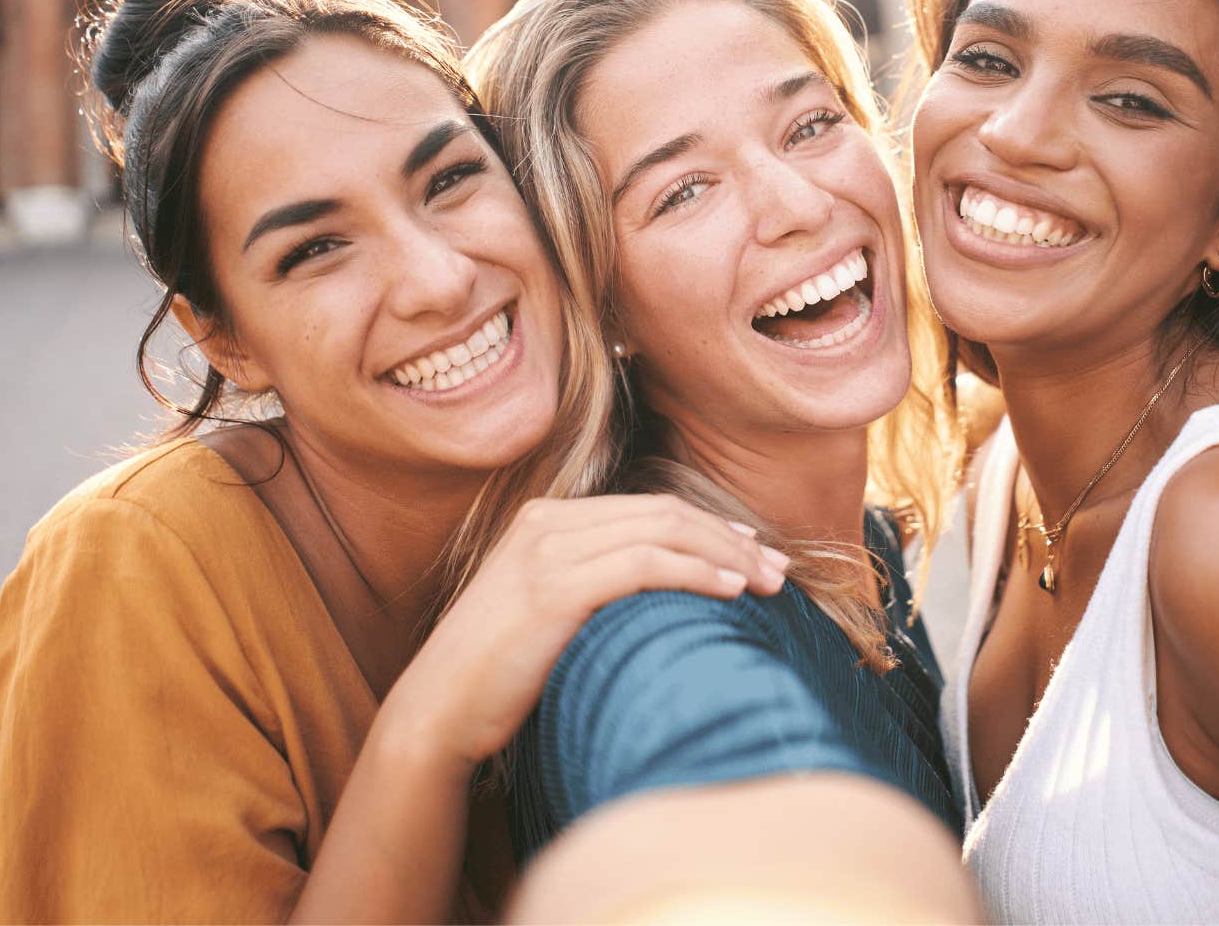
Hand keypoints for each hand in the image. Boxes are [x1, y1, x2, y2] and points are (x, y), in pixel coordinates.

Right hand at [378, 494, 787, 768]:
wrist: (439, 709)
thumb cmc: (498, 674)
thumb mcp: (547, 610)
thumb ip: (593, 583)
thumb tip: (665, 589)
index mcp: (547, 520)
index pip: (650, 509)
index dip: (711, 526)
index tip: (755, 550)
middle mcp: (548, 523)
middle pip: (665, 513)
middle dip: (731, 539)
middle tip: (779, 570)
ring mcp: (548, 551)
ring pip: (663, 533)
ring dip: (726, 556)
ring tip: (767, 583)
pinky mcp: (554, 588)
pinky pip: (644, 565)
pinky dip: (694, 572)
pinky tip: (729, 592)